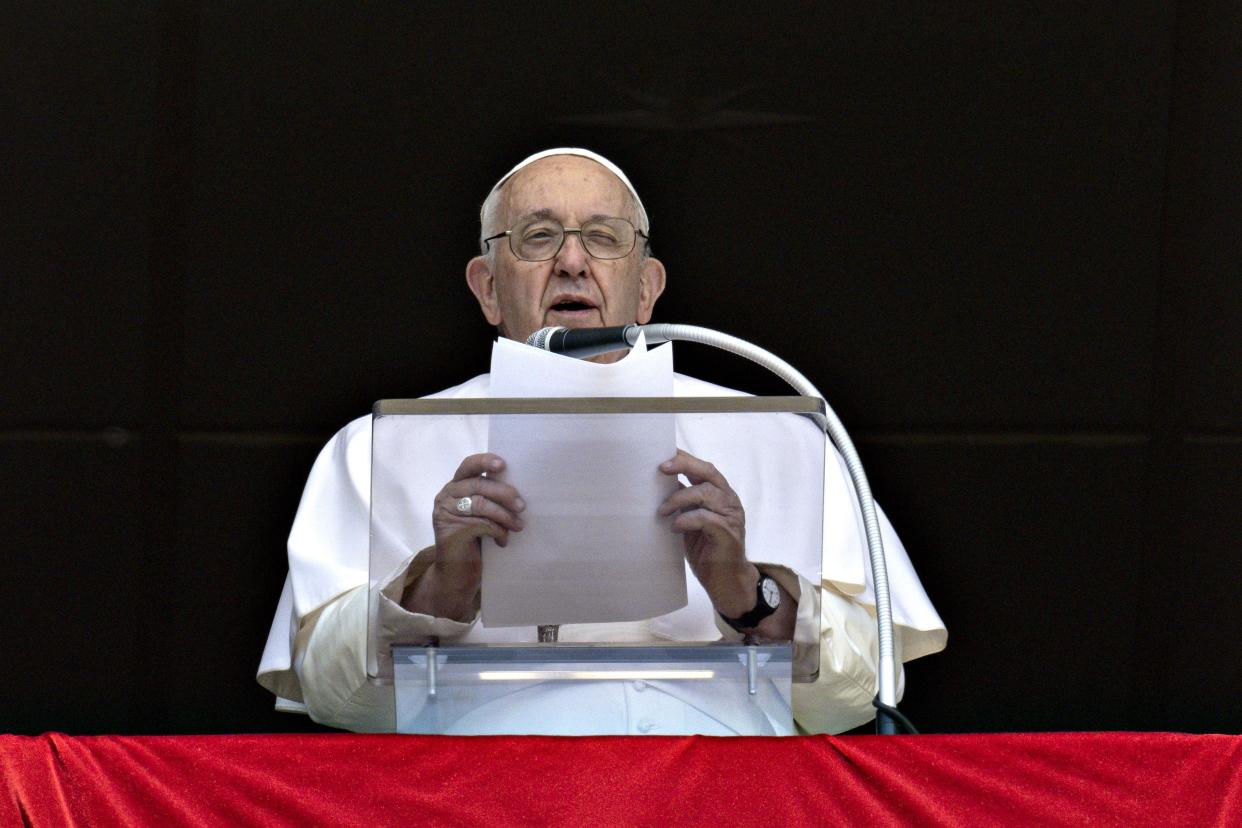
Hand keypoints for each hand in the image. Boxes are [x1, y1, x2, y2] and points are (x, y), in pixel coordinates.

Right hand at [403, 453, 524, 618]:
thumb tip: (518, 487)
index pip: (467, 466)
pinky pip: (482, 524)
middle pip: (479, 485)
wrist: (456, 575)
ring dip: (505, 515)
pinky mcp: (450, 531)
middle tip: (522, 506)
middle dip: (504, 493)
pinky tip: (503, 541)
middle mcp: (446, 496)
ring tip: (518, 526)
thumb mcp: (481, 514)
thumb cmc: (473, 541)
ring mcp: (445, 513)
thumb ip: (489, 498)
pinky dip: (498, 532)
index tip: (503, 464)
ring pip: (481, 504)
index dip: (485, 461)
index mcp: (454, 487)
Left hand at [658, 449, 756, 617]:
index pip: (704, 468)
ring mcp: (731, 516)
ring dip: (679, 498)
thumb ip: (683, 502)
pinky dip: (687, 520)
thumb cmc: (706, 549)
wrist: (726, 582)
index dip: (685, 458)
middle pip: (708, 472)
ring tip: (662, 510)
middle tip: (661, 468)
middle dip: (684, 466)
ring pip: (706, 493)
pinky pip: (706, 519)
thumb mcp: (691, 521)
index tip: (662, 454)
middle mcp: (729, 501)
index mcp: (721, 494)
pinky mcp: (728, 534)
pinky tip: (675, 527)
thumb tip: (659, 485)